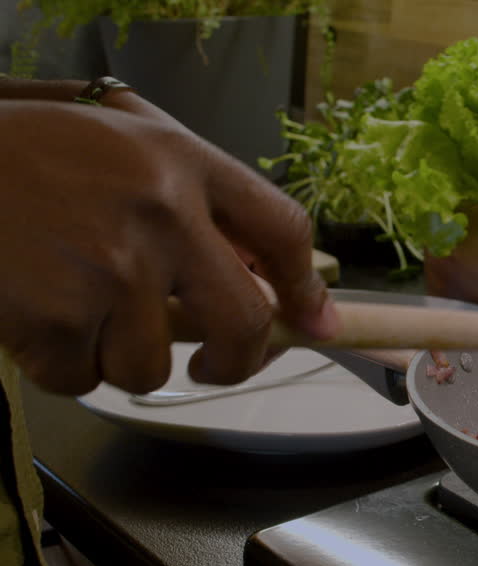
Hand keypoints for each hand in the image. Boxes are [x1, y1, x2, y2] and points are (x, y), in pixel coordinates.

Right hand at [0, 99, 338, 394]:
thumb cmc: (27, 152)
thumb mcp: (123, 140)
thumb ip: (195, 196)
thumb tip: (264, 275)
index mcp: (182, 163)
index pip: (282, 230)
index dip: (306, 288)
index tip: (314, 320)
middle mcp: (160, 214)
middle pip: (243, 323)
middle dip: (236, 361)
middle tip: (215, 363)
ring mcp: (110, 269)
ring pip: (153, 366)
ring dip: (120, 357)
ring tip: (80, 311)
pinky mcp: (56, 316)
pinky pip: (83, 378)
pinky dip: (60, 365)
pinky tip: (36, 319)